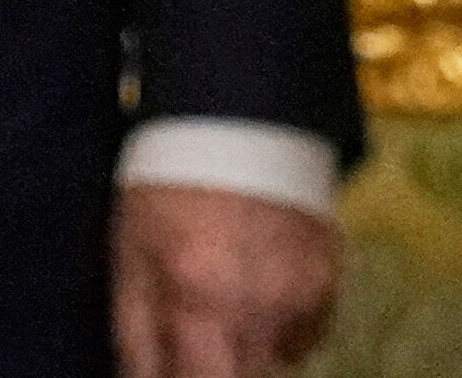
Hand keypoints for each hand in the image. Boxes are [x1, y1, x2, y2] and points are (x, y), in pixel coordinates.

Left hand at [112, 183, 339, 377]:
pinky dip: (280, 326)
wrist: (241, 110)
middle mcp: (259, 313)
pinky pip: (302, 335)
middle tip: (199, 333)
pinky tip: (258, 284)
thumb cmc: (170, 183)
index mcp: (200, 305)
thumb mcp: (131, 256)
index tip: (177, 366)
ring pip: (274, 366)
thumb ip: (137, 338)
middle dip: (216, 369)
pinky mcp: (330, 284)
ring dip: (247, 351)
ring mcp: (303, 301)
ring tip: (224, 302)